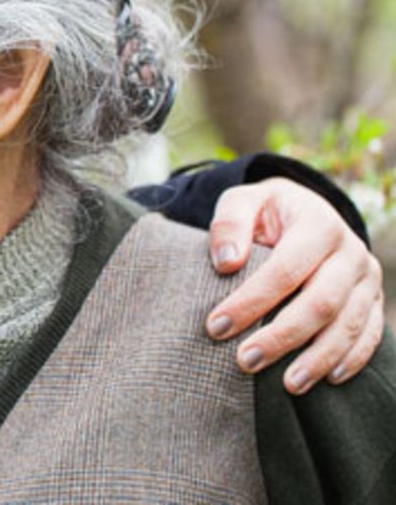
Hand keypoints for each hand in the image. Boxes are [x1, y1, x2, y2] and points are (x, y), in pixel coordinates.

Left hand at [205, 177, 384, 394]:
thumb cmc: (264, 213)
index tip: (216, 326)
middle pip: (321, 301)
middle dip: (282, 336)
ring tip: (288, 385)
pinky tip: (328, 379)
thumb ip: (230, 224)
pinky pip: (370, 333)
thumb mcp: (243, 202)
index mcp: (318, 223)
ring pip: (348, 323)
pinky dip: (352, 358)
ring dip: (318, 357)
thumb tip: (226, 262)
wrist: (303, 210)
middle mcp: (350, 251)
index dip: (251, 300)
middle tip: (245, 361)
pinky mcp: (372, 299)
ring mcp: (366, 278)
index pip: (284, 269)